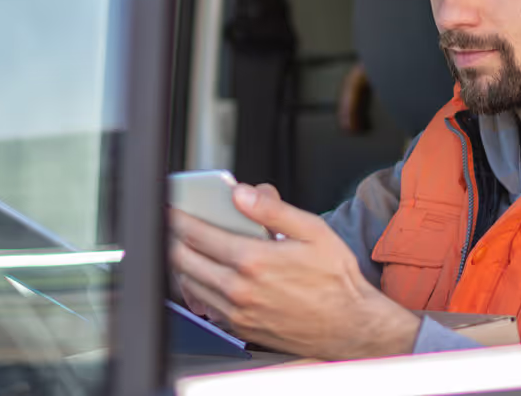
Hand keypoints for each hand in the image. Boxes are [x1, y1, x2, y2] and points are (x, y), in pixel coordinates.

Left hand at [169, 183, 419, 359]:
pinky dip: (196, 288)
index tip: (172, 207)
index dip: (179, 217)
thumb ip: (274, 210)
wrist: (349, 325)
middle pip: (185, 260)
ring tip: (183, 246)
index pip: (199, 234)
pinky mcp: (240, 328)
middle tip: (171, 224)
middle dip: (172, 238)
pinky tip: (203, 276)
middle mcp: (240, 289)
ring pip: (189, 285)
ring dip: (181, 263)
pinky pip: (204, 306)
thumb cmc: (335, 278)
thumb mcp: (313, 231)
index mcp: (254, 260)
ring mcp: (237, 312)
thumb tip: (243, 193)